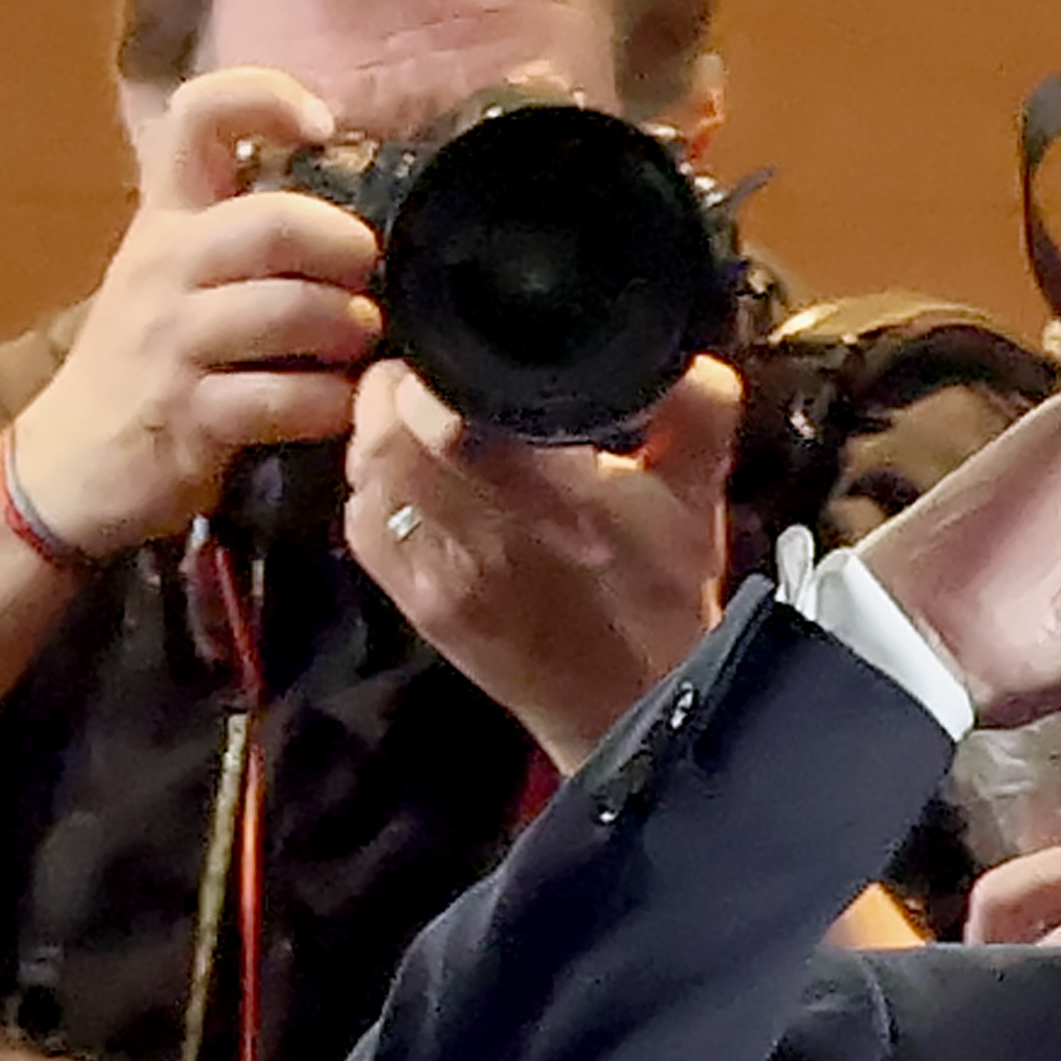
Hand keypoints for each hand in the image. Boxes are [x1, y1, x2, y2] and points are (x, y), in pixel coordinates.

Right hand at [0, 69, 381, 560]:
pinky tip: (338, 408)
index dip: (265, 98)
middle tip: (371, 279)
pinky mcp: (188, 414)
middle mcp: (163, 263)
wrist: (76, 461)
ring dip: (348, 330)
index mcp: (167, 216)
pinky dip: (331, 405)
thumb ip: (255, 235)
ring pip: (287, 311)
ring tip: (361, 346)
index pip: (197, 116)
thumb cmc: (158, 360)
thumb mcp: (187, 276)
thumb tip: (366, 212)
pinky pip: (283, 398)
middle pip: (272, 224)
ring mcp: (170, 339)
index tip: (323, 124)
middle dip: (346, 249)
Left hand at [347, 356, 745, 770]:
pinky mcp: (410, 597)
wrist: (635, 707)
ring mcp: (434, 573)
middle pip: (385, 429)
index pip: (441, 411)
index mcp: (552, 499)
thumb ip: (695, 410)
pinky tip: (421, 484)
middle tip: (436, 383)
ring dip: (385, 434)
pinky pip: (363, 514)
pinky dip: (380, 485)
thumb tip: (684, 353)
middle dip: (401, 390)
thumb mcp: (697, 495)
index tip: (461, 360)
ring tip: (427, 427)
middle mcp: (477, 536)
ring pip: (365, 468)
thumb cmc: (662, 597)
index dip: (436, 371)